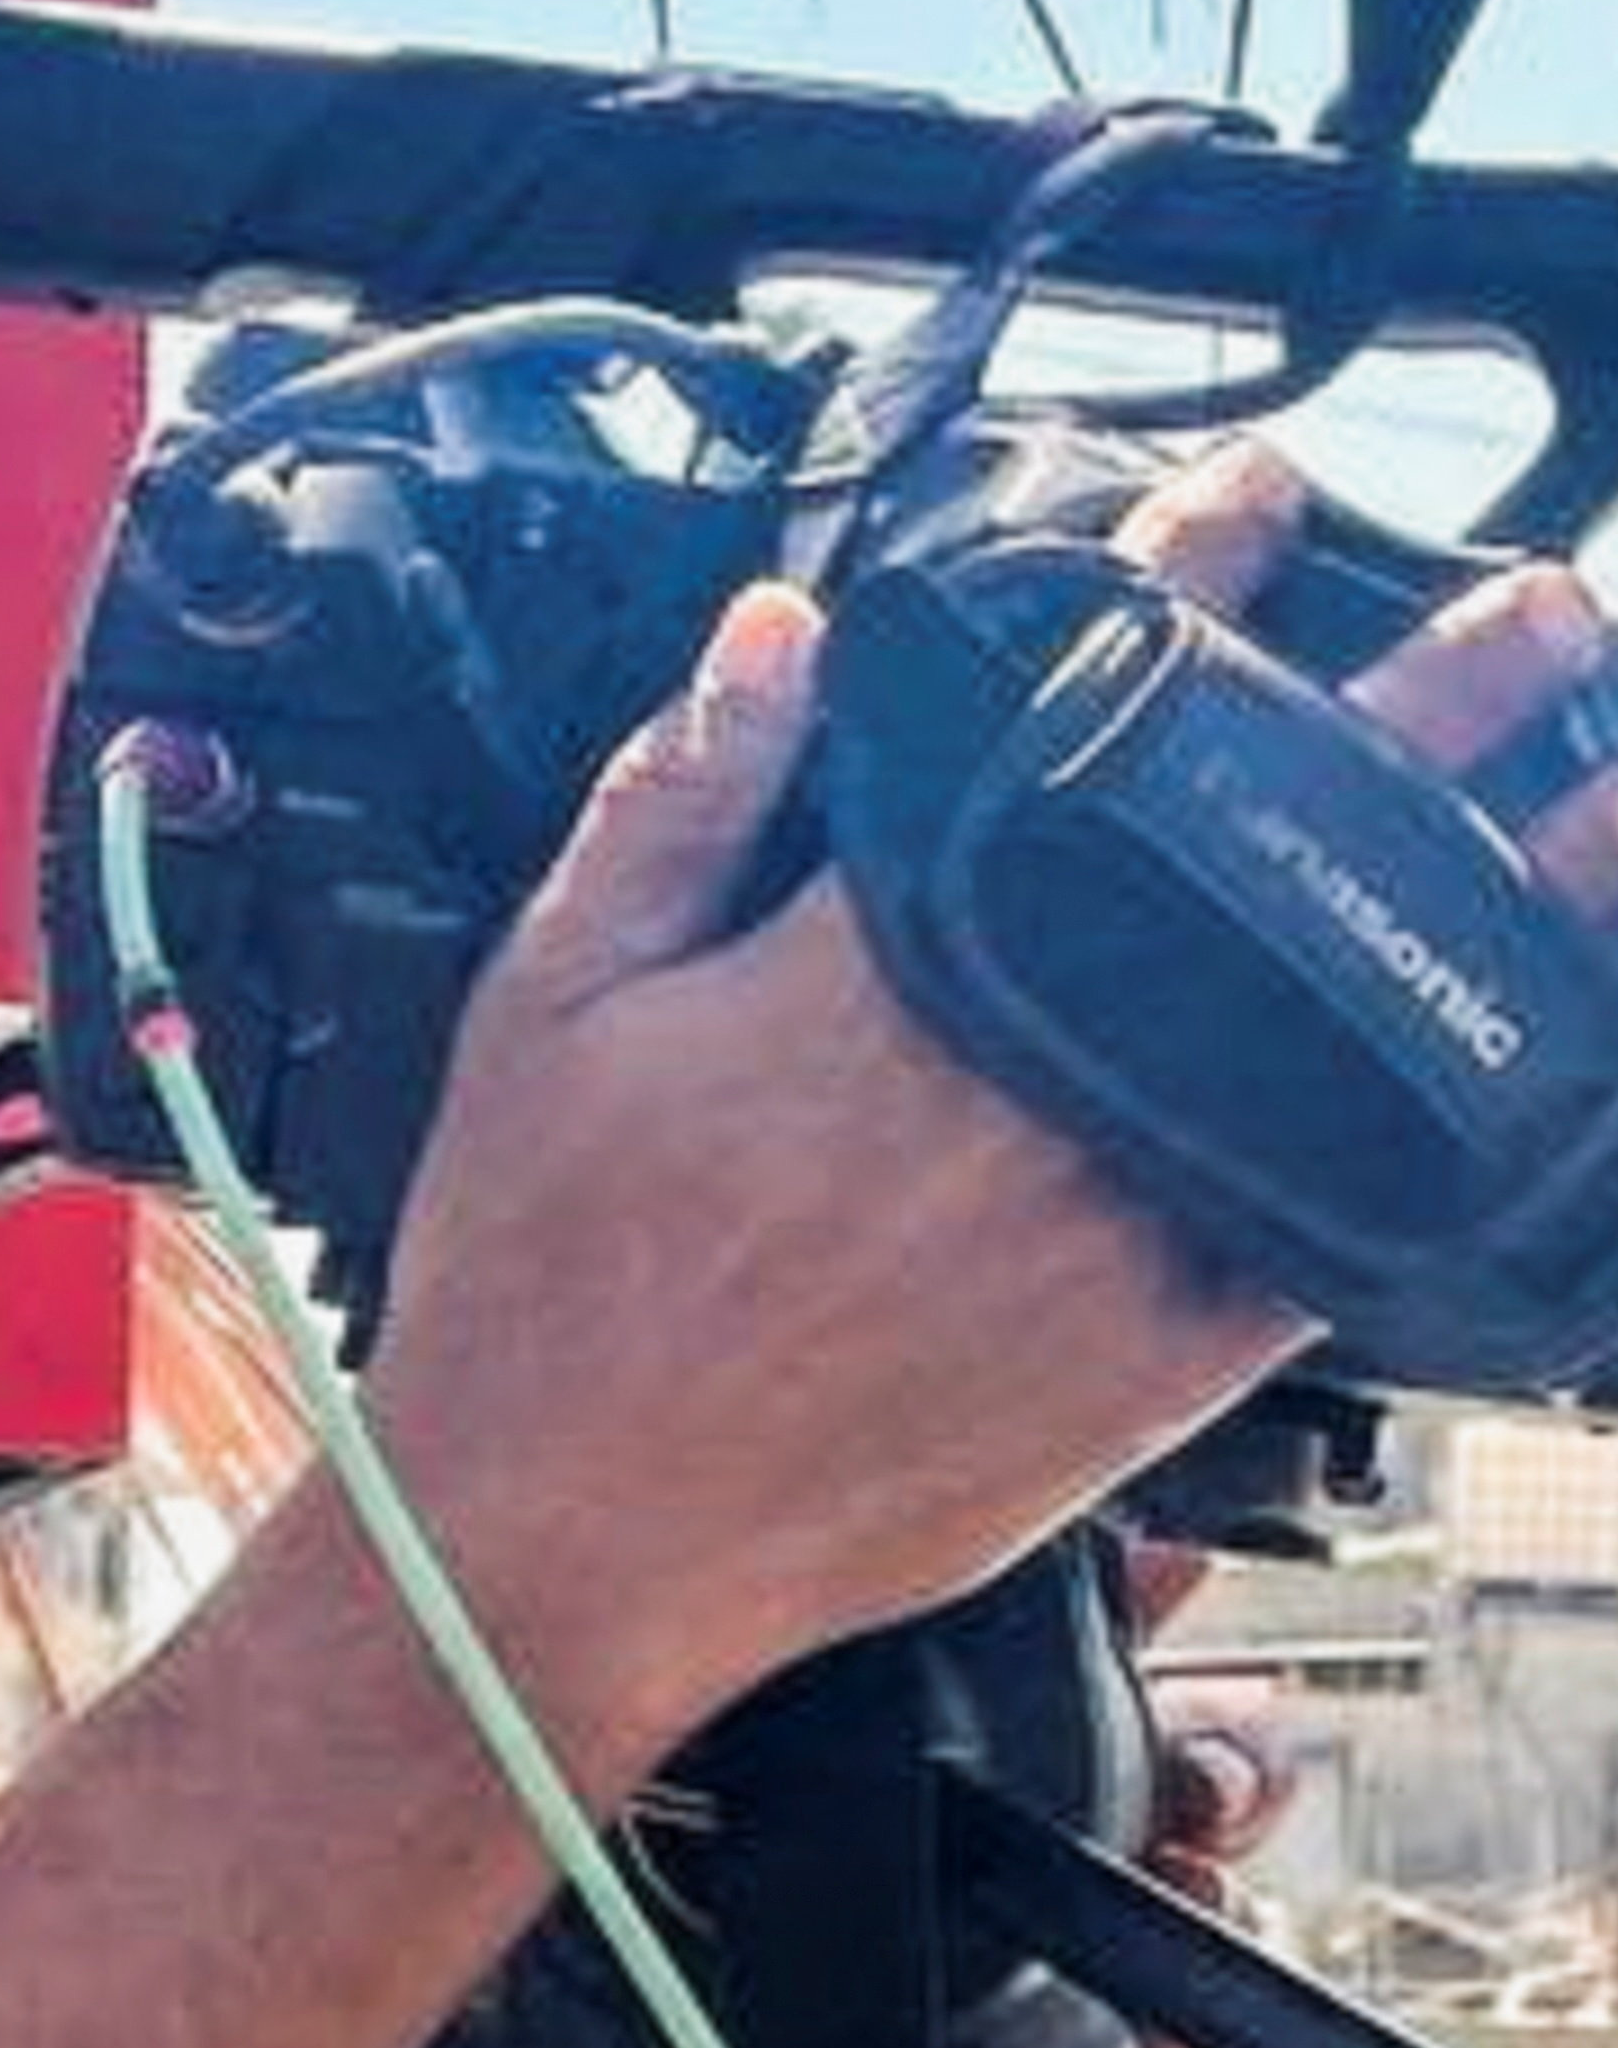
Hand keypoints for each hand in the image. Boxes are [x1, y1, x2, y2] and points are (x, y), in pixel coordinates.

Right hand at [357, 449, 1617, 1772]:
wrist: (554, 1548)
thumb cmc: (535, 1288)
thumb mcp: (549, 1007)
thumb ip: (675, 804)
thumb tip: (784, 636)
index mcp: (889, 959)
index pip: (1082, 711)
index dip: (1193, 574)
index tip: (1265, 499)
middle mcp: (1035, 1073)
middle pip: (1278, 848)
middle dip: (1434, 708)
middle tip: (1540, 623)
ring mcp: (1114, 1215)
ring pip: (1354, 1024)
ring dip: (1501, 902)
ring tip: (1600, 811)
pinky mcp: (1158, 1355)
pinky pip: (1343, 1218)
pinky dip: (1446, 1137)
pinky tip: (1530, 1064)